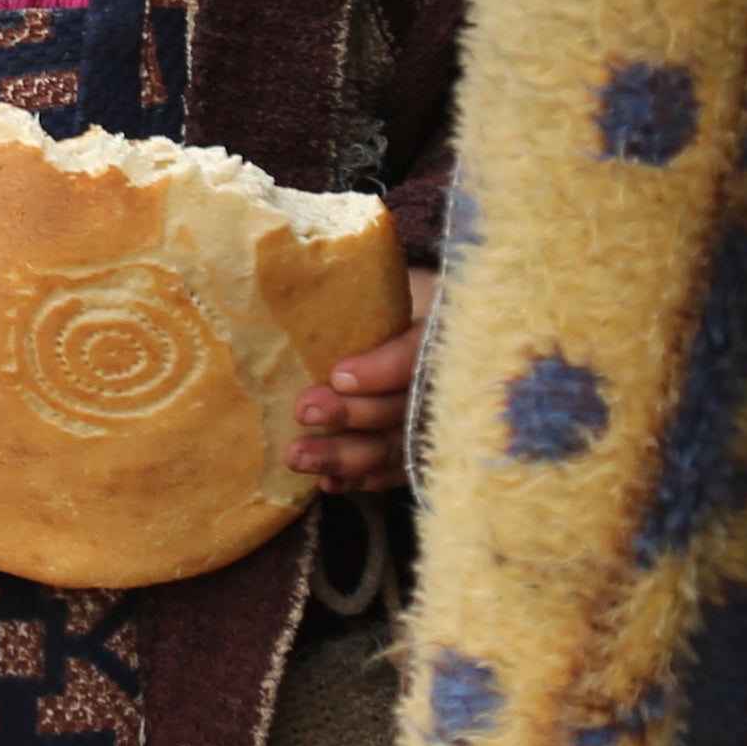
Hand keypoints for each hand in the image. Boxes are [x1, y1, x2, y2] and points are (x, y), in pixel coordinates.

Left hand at [286, 267, 436, 493]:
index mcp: (444, 331)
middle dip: (353, 414)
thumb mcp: (391, 283)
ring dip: (345, 455)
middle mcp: (447, 382)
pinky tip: (328, 484)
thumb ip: (359, 285)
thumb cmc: (395, 297)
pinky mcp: (422, 449)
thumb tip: (302, 261)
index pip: (419, 355)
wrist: (429, 318)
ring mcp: (436, 422)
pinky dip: (362, 479)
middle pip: (403, 408)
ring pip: (394, 446)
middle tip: (305, 410)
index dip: (383, 369)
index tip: (341, 375)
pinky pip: (395, 470)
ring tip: (299, 457)